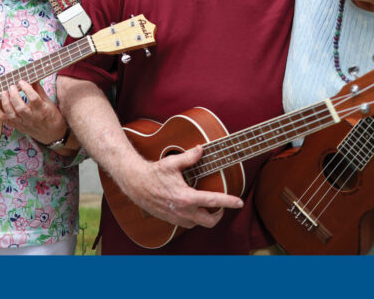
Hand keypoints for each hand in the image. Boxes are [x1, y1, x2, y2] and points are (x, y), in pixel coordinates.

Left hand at [0, 80, 69, 145]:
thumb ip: (39, 91)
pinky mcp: (20, 128)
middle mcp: (33, 117)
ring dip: (6, 103)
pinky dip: (0, 116)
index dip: (26, 88)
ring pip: (13, 114)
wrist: (53, 135)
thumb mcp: (49, 103)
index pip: (33, 98)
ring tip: (3, 93)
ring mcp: (25, 124)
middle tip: (11, 87)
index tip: (21, 81)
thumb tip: (33, 79)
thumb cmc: (53, 117)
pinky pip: (8, 122)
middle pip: (20, 107)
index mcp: (42, 109)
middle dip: (13, 95)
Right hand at [112, 145, 243, 229]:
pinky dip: (191, 218)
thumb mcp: (172, 163)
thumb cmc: (153, 173)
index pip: (213, 201)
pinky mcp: (169, 220)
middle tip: (220, 207)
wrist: (134, 183)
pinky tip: (189, 207)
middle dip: (218, 215)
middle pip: (209, 221)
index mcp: (186, 197)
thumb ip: (189, 157)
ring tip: (204, 206)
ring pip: (197, 224)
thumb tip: (201, 149)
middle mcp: (183, 211)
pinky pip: (186, 224)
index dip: (229, 202)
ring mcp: (176, 217)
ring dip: (203, 217)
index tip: (239, 202)